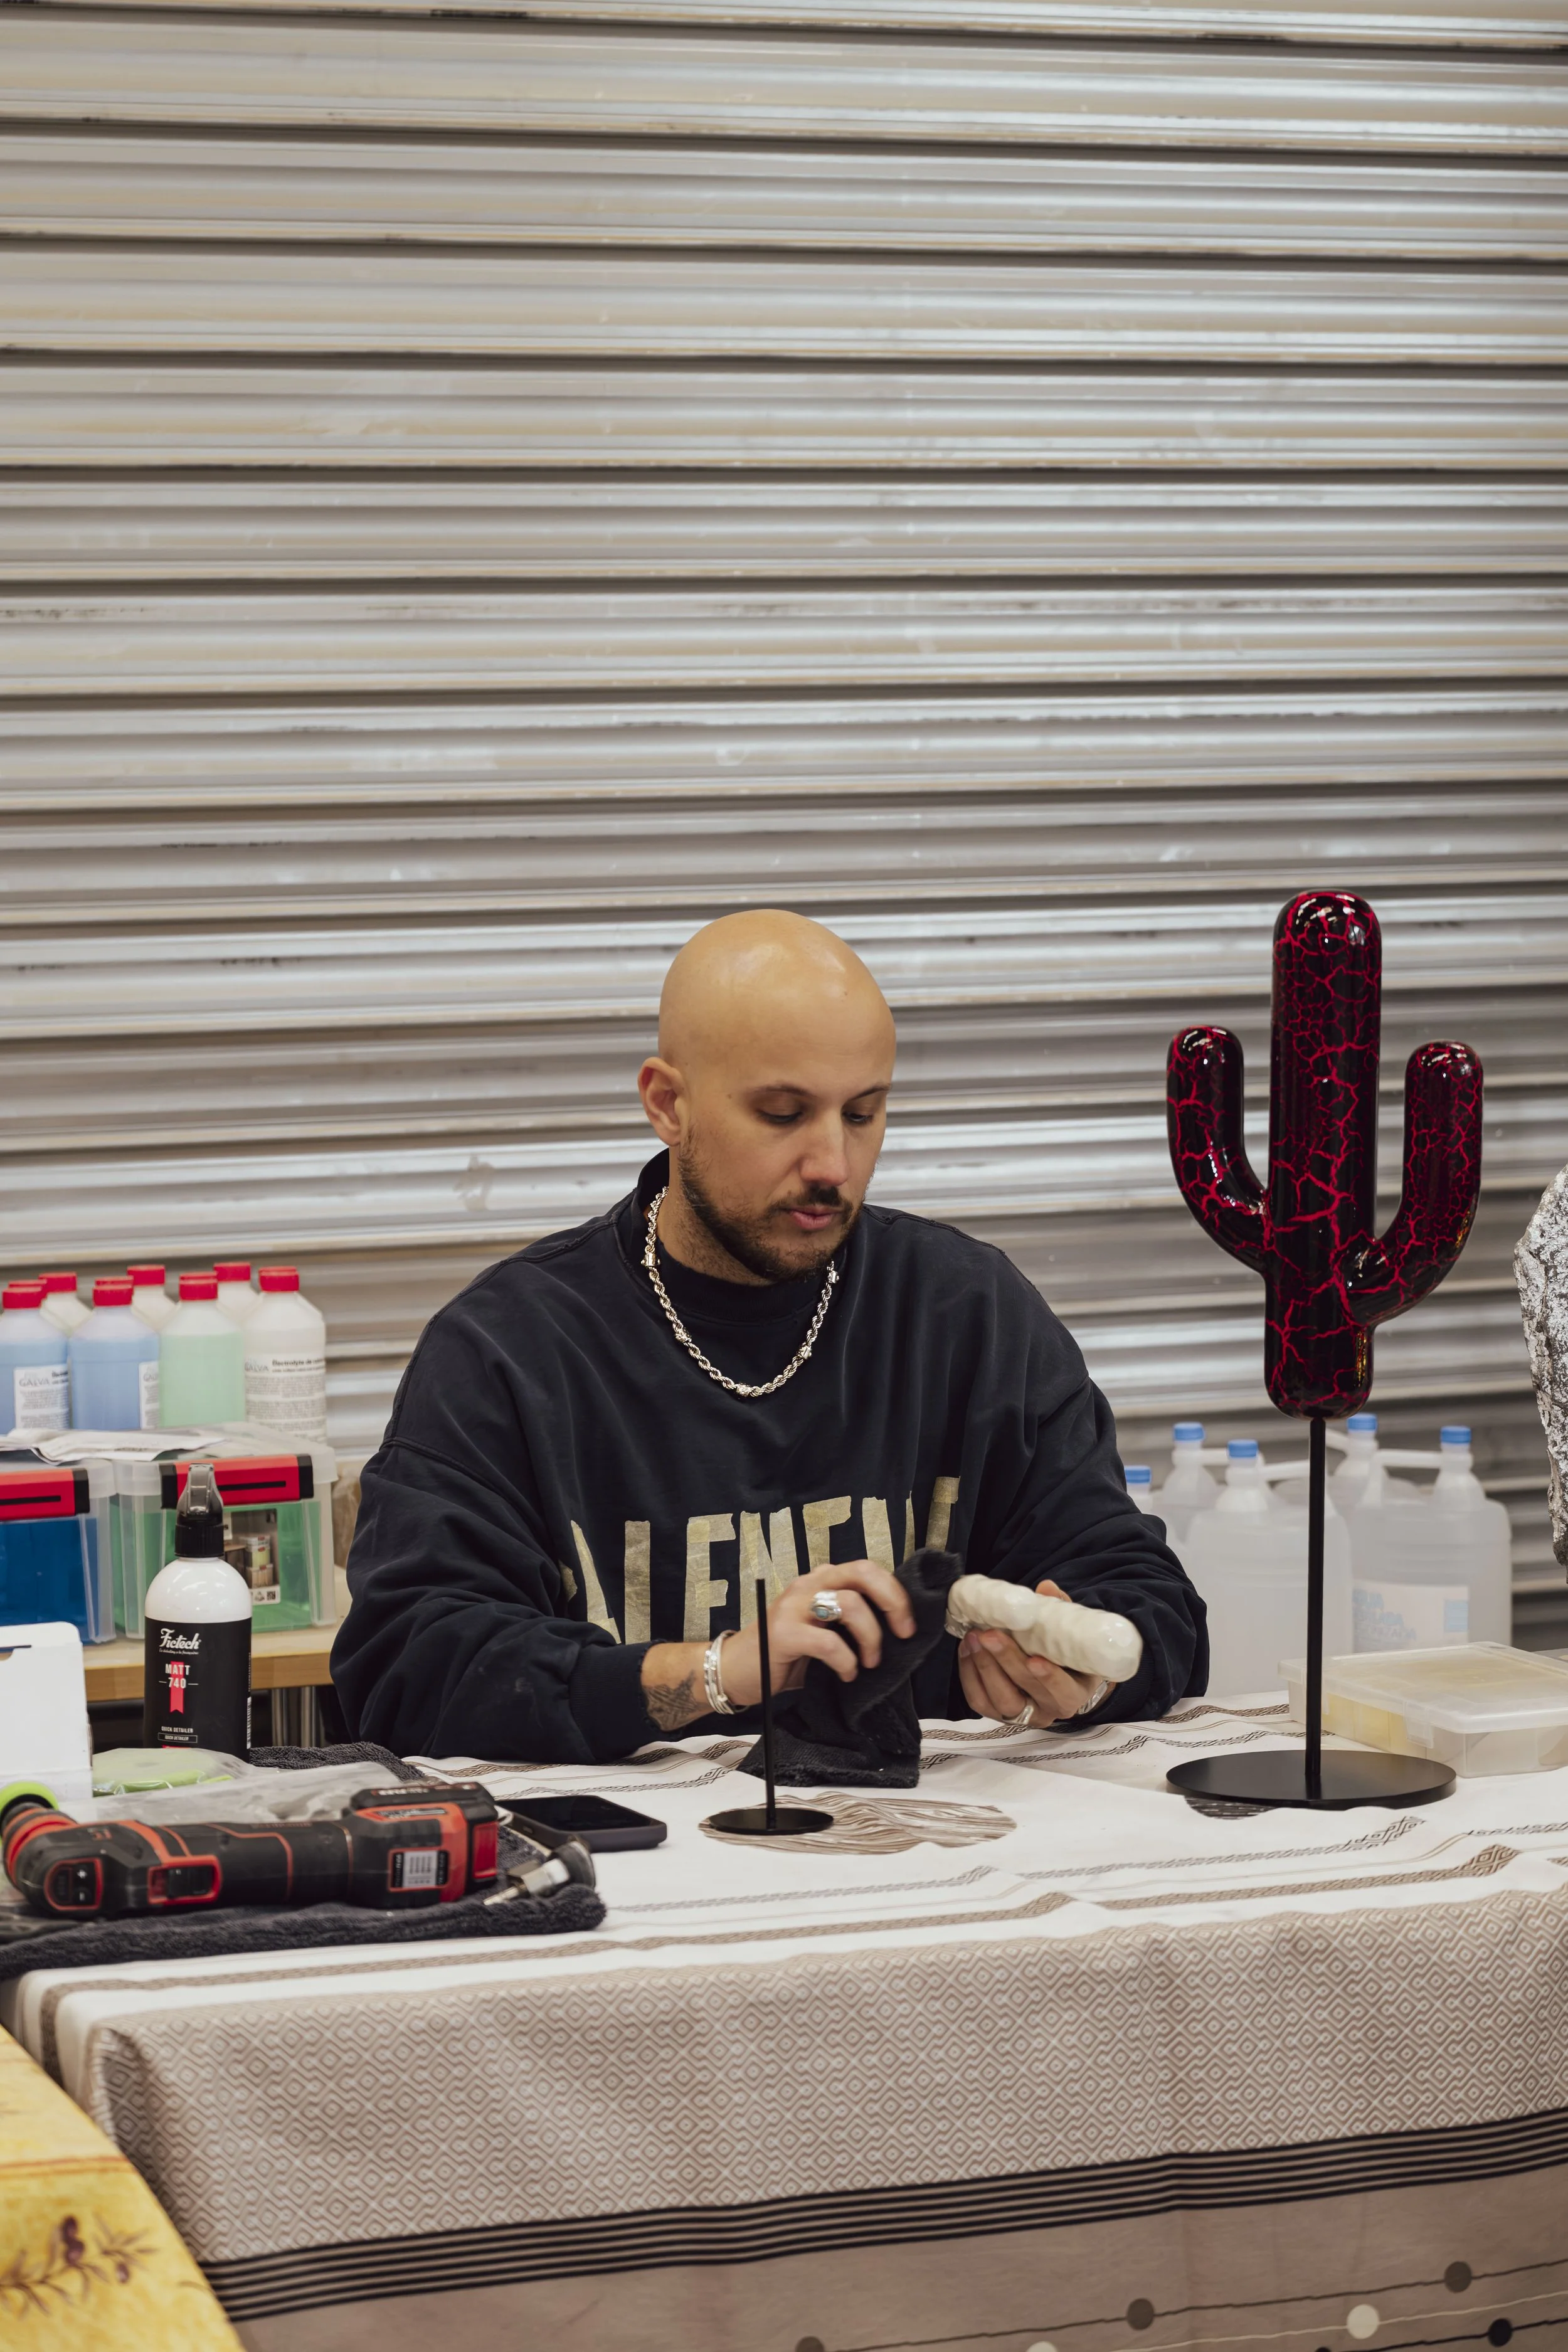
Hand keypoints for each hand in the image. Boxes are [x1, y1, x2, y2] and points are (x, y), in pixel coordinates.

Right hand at [718, 1559, 914, 1709]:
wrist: (735, 1671)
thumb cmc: (784, 1654)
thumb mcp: (821, 1629)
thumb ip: (847, 1620)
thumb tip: (895, 1626)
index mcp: (820, 1581)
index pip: (866, 1569)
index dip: (894, 1592)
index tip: (908, 1625)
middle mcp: (807, 1585)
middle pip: (861, 1572)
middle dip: (891, 1601)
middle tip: (902, 1633)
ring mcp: (793, 1606)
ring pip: (849, 1604)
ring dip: (870, 1637)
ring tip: (869, 1663)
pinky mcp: (783, 1634)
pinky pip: (828, 1642)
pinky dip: (846, 1661)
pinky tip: (847, 1675)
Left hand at [957, 1579, 1116, 1726]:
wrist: (1059, 1675)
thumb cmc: (1067, 1652)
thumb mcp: (1073, 1634)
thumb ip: (1061, 1611)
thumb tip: (1046, 1588)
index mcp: (1074, 1694)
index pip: (1063, 1693)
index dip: (1048, 1678)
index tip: (1034, 1659)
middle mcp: (1048, 1711)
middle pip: (1023, 1693)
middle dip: (1005, 1662)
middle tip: (989, 1634)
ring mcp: (1021, 1715)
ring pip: (999, 1700)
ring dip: (983, 1667)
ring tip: (973, 1637)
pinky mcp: (997, 1713)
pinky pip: (979, 1700)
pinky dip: (969, 1674)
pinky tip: (967, 1648)